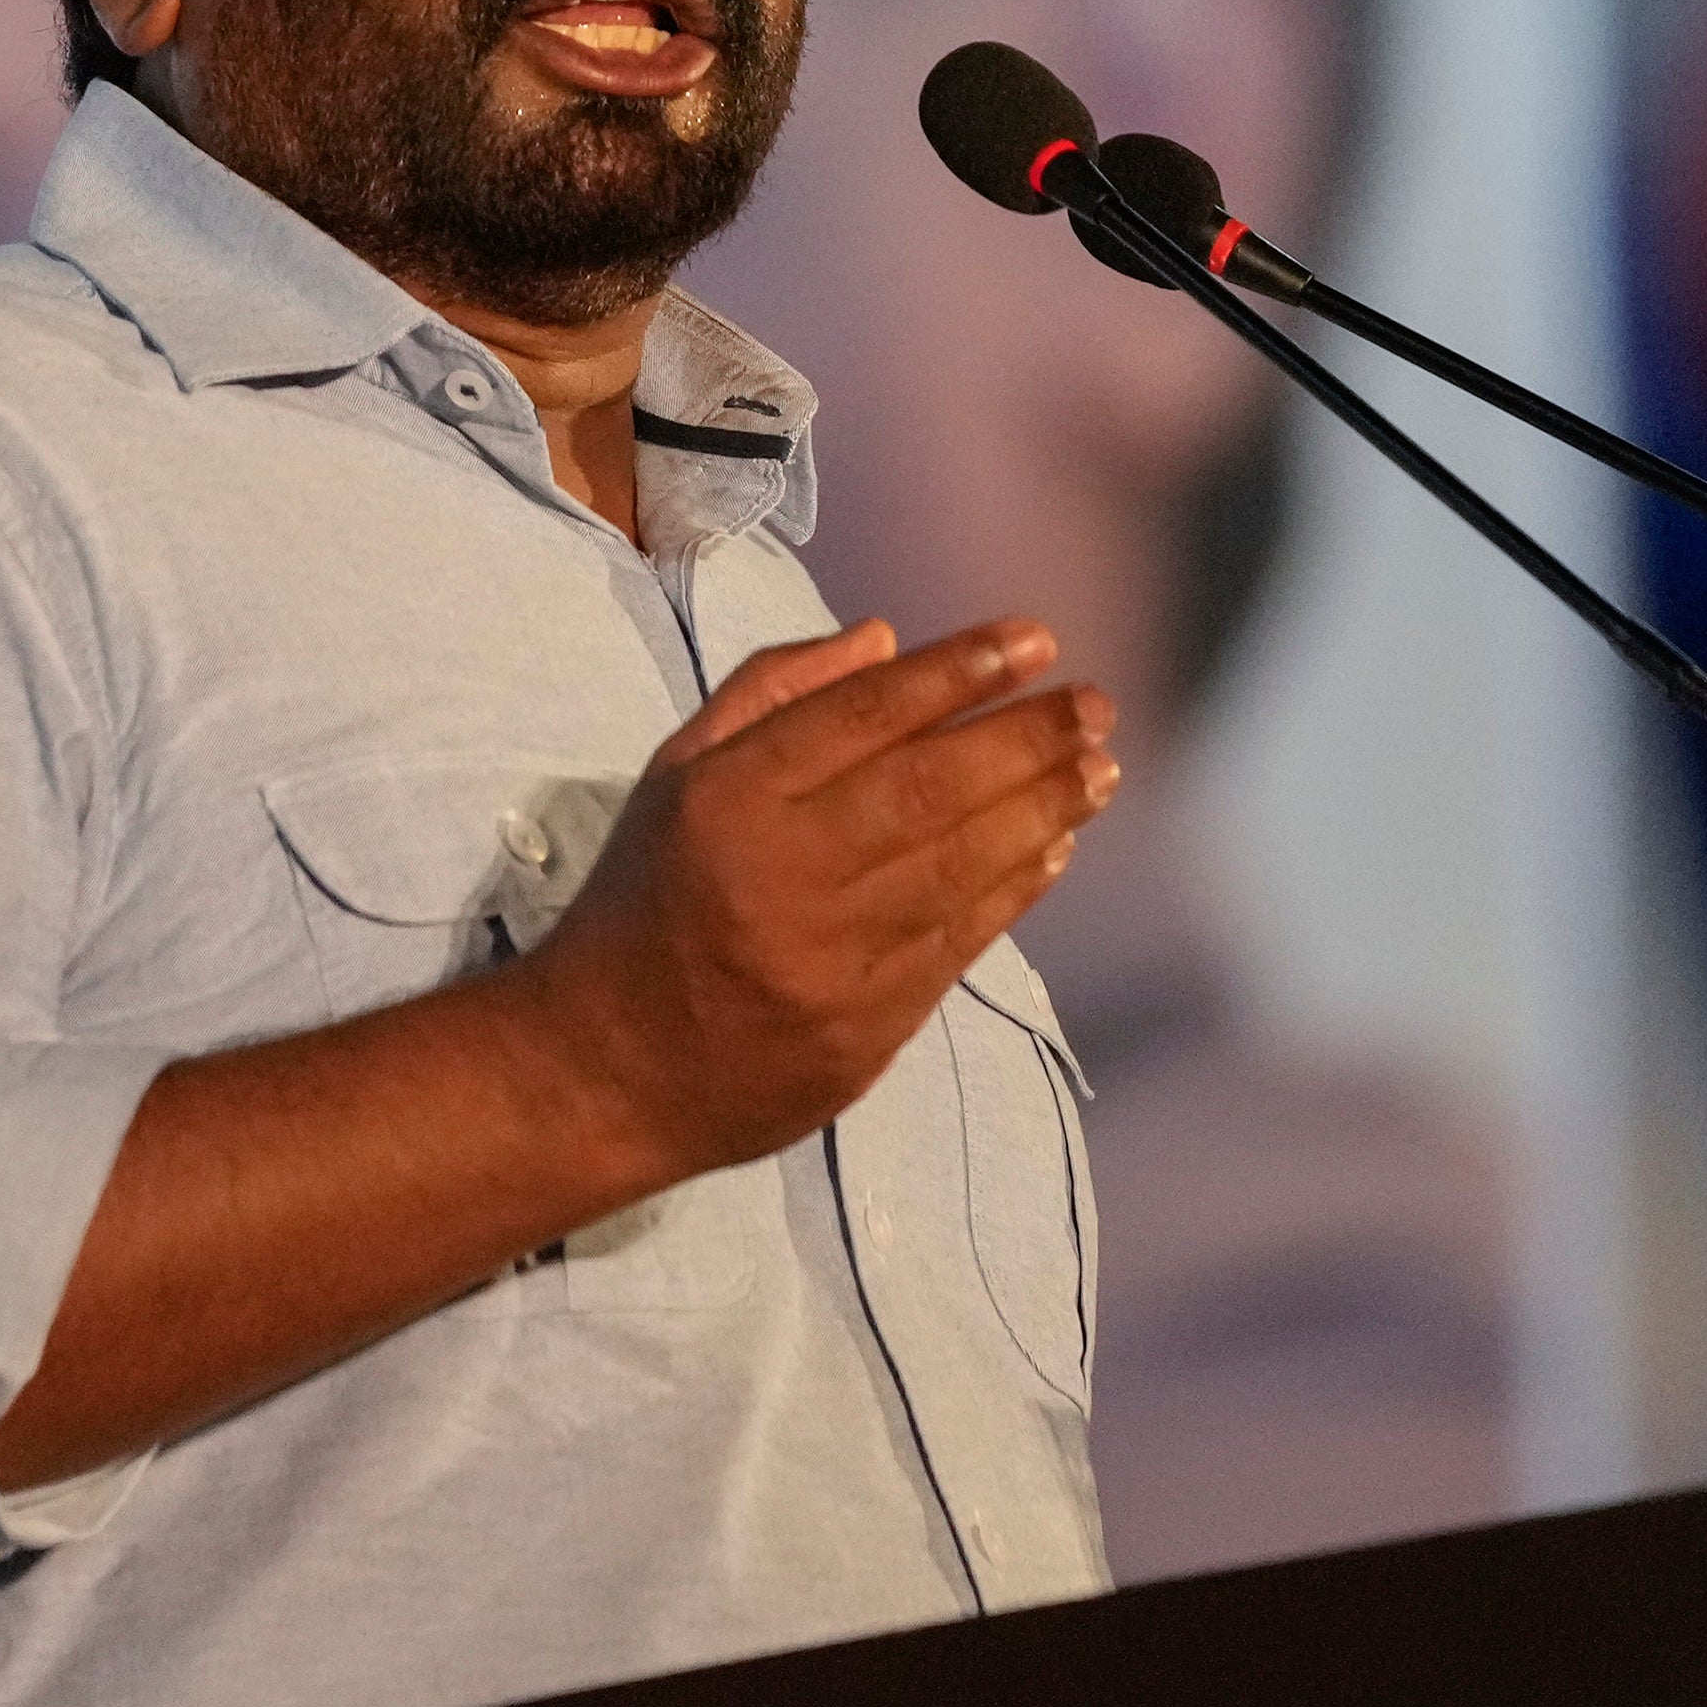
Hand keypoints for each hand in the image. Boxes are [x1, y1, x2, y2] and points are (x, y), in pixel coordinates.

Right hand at [521, 618, 1117, 1178]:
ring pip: (960, 866)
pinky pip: (962, 941)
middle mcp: (782, 873)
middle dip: (1028, 737)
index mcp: (729, 800)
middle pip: (928, 788)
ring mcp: (828, 960)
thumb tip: (887, 636)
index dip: (960, 671)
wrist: (607, 1069)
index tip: (1036, 637)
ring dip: (1044, 808)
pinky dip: (1019, 885)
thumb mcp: (678, 774)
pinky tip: (1058, 842)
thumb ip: (775, 692)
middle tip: (1095, 703)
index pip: (865, 716)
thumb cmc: (648, 898)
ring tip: (1100, 766)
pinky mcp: (864, 1030)